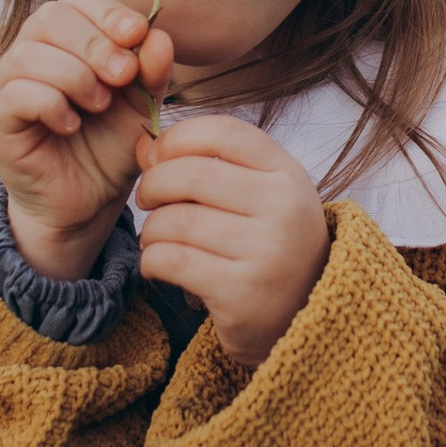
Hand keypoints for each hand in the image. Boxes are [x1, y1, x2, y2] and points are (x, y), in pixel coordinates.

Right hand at [0, 0, 173, 278]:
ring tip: (98, 105)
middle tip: (122, 77)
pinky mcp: (0, 118)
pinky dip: (51, 104)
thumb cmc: (111, 144)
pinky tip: (71, 125)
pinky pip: (17, 93)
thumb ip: (153, 72)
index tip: (136, 34)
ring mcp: (11, 82)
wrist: (88, 200)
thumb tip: (158, 36)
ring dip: (74, 76)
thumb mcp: (143, 106)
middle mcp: (35, 50)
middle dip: (96, 43)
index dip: (108, 10)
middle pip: (52, 16)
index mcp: (72, 36)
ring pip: (30, 53)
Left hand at [133, 114, 331, 367]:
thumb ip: (207, 165)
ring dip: (150, 229)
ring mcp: (266, 252)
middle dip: (153, 184)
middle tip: (146, 199)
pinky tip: (157, 264)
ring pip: (176, 221)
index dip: (178, 137)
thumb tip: (143, 145)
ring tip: (155, 237)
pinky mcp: (242, 293)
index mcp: (288, 174)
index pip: (224, 133)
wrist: (303, 314)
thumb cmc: (269, 242)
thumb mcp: (256, 194)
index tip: (157, 155)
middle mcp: (284, 208)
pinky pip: (173, 261)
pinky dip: (151, 260)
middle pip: (191, 175)